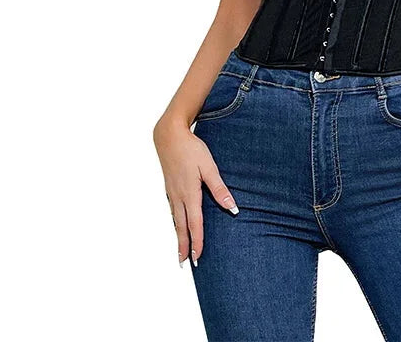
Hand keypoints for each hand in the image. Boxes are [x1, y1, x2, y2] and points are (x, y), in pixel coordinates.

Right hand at [153, 116, 239, 267]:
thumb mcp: (209, 167)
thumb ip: (219, 189)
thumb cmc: (191, 149)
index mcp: (190, 194)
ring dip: (178, 236)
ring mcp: (172, 192)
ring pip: (175, 220)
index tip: (197, 259)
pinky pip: (173, 210)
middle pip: (181, 227)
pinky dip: (175, 222)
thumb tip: (232, 208)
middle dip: (183, 247)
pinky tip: (177, 224)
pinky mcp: (169, 187)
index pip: (195, 225)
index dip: (197, 243)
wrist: (168, 136)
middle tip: (184, 264)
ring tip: (180, 250)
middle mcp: (178, 197)